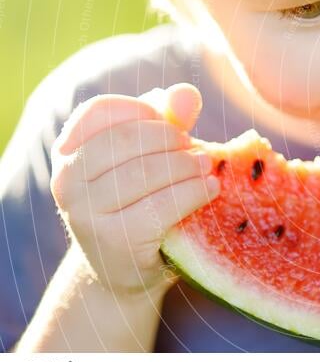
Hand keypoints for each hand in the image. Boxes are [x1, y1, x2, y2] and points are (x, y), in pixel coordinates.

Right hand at [50, 83, 218, 299]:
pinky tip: (212, 188)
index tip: (173, 123)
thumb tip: (187, 93)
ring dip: (186, 165)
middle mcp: (66, 182)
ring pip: (143, 173)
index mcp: (68, 151)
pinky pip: (161, 207)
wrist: (126, 269)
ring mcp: (85, 214)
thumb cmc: (139, 199)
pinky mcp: (115, 241)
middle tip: (195, 147)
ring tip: (207, 165)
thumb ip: (168, 120)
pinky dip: (193, 193)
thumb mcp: (149, 155)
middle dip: (169, 138)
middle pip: (122, 140)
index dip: (142, 109)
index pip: (100, 111)